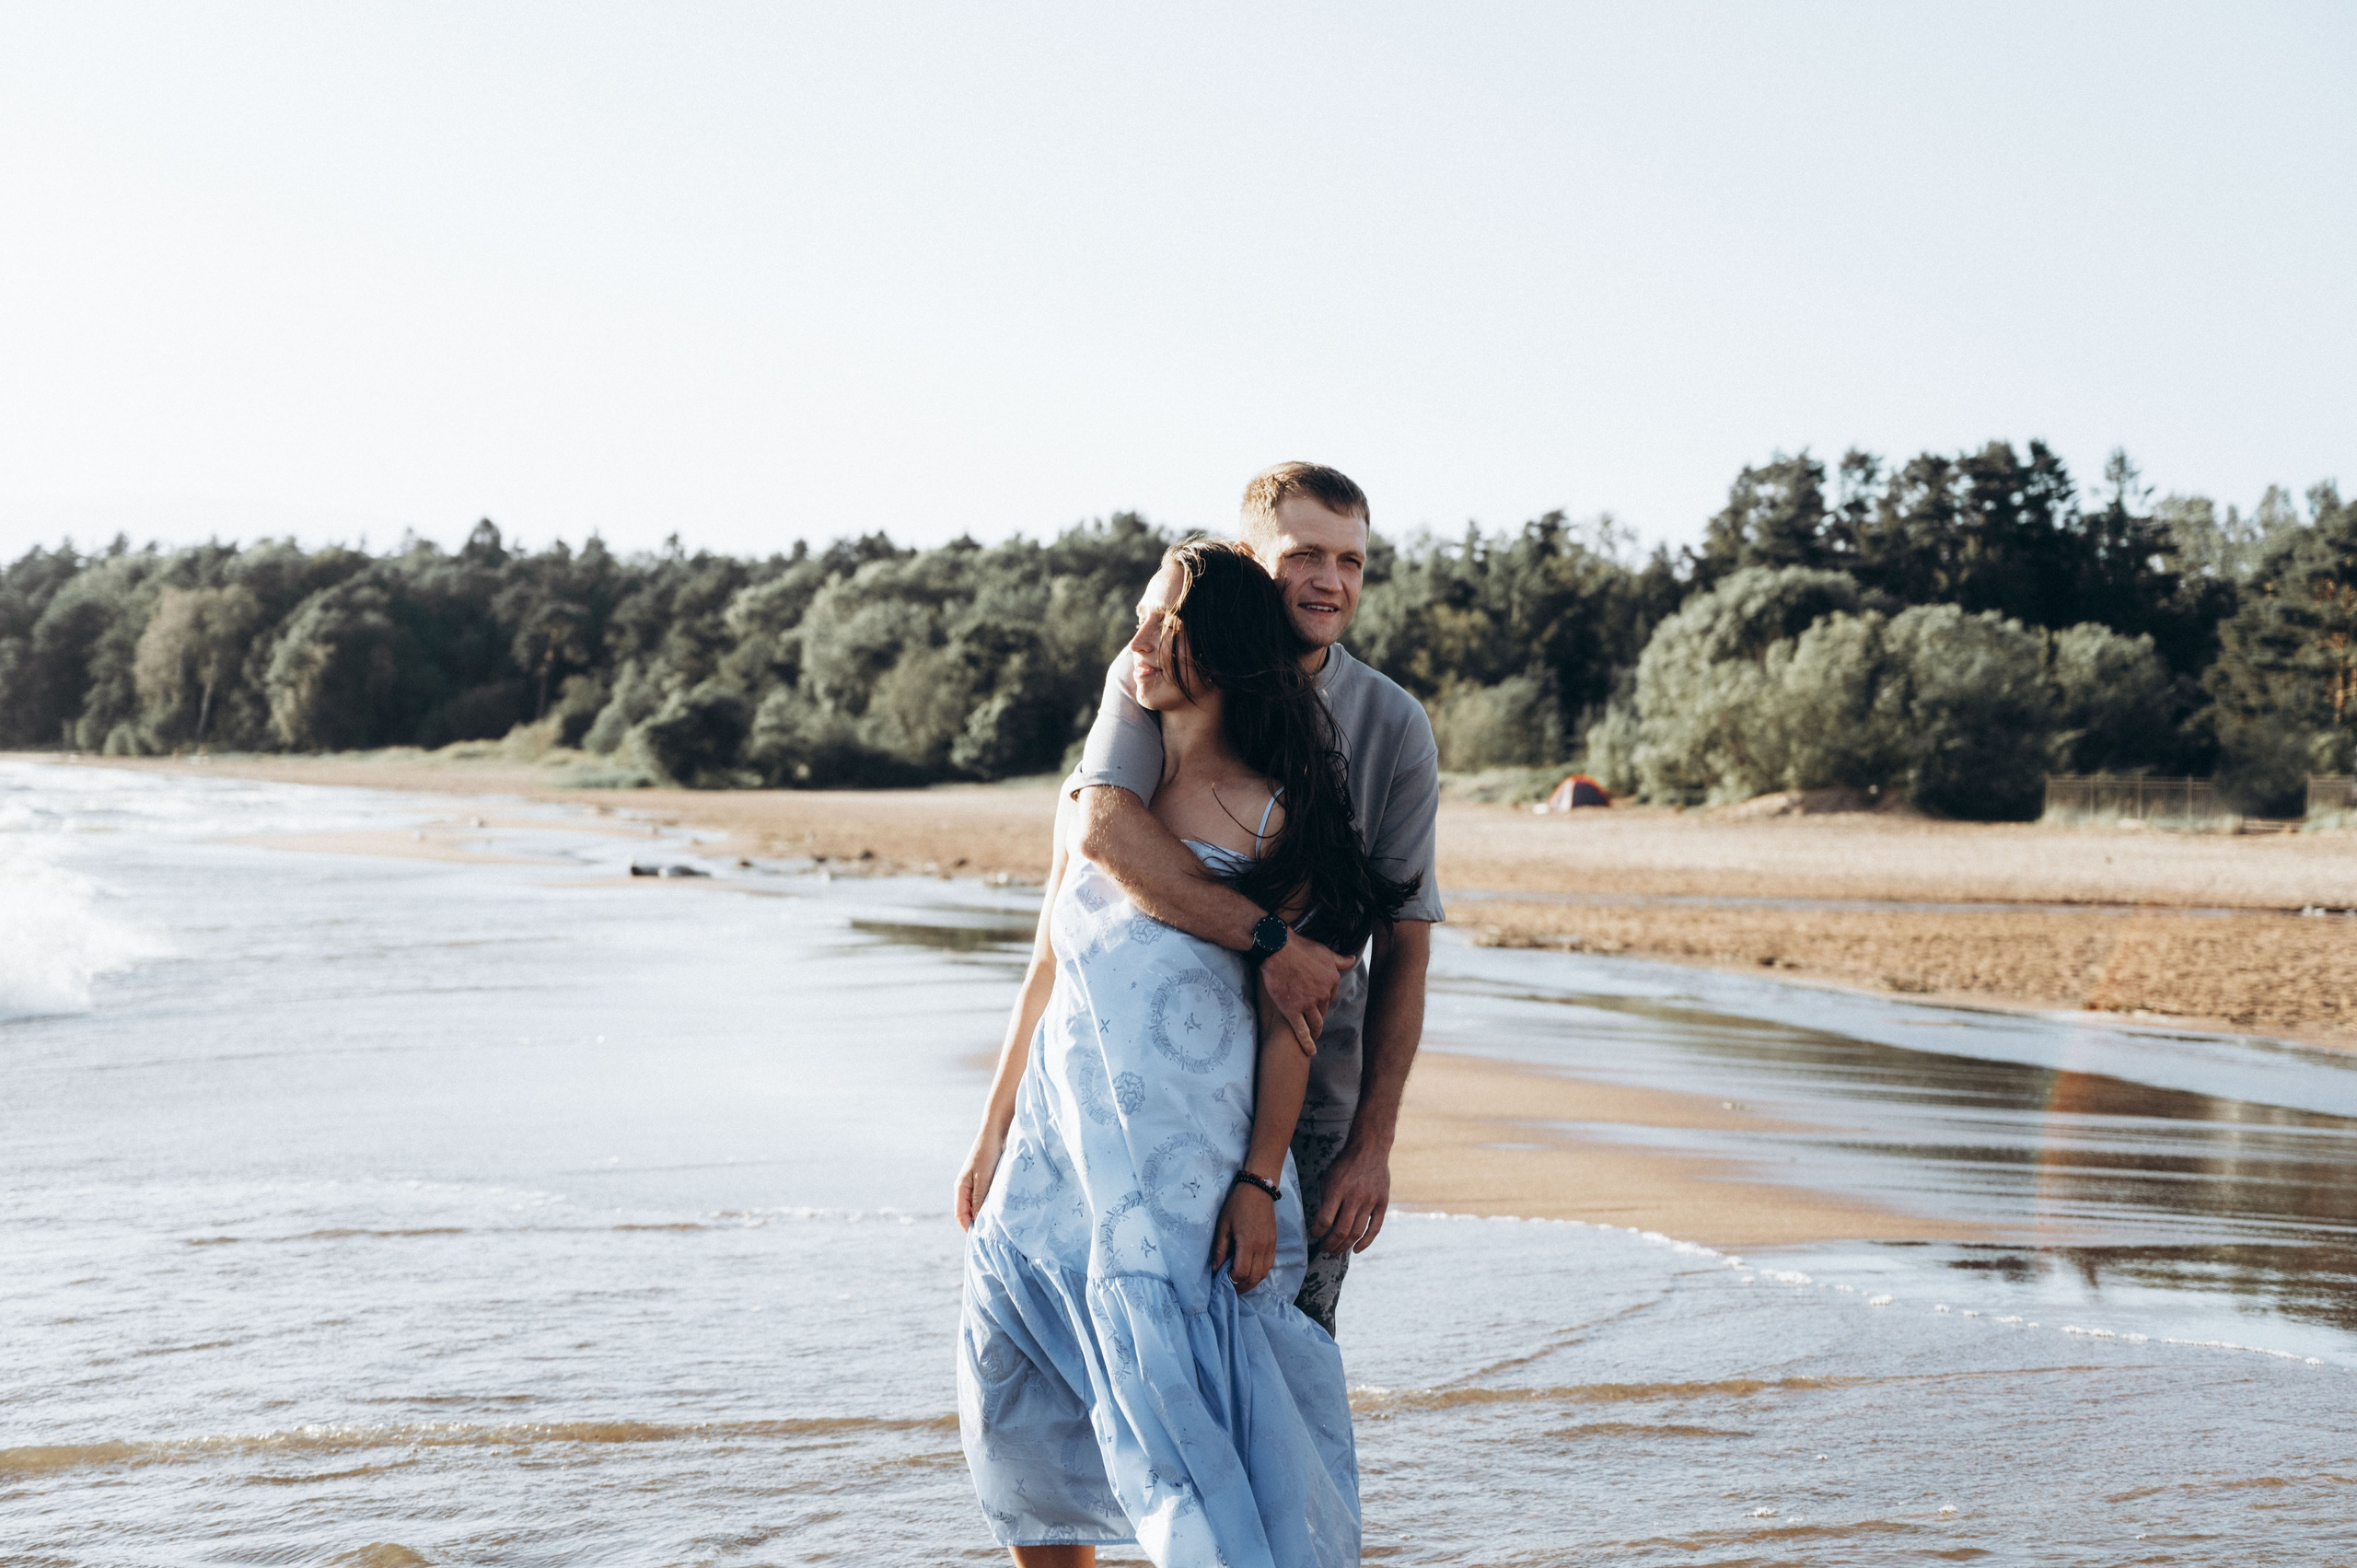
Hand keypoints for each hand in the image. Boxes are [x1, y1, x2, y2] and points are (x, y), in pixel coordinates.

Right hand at [953, 1128, 1004, 1231]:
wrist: (997, 1131)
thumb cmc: (987, 1153)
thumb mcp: (983, 1178)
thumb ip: (979, 1200)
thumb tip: (977, 1222)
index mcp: (961, 1188)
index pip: (960, 1216)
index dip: (970, 1228)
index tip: (983, 1238)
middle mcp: (967, 1188)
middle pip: (969, 1213)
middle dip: (979, 1223)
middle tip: (994, 1233)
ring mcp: (977, 1184)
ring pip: (980, 1207)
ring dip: (987, 1214)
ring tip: (1000, 1223)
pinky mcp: (988, 1180)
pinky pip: (988, 1198)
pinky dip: (993, 1205)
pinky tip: (1004, 1208)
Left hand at [1212, 1180, 1279, 1292]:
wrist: (1258, 1190)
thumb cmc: (1237, 1205)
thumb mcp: (1223, 1225)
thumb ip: (1220, 1248)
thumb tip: (1216, 1269)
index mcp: (1247, 1243)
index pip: (1241, 1272)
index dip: (1232, 1280)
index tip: (1223, 1280)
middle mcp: (1261, 1247)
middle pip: (1254, 1277)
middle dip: (1242, 1286)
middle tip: (1231, 1287)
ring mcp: (1270, 1246)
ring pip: (1264, 1274)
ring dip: (1252, 1282)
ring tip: (1241, 1283)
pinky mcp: (1274, 1243)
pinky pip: (1270, 1265)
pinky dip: (1261, 1273)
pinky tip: (1252, 1272)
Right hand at [1259, 931, 1352, 1055]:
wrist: (1277, 949)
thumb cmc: (1300, 947)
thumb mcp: (1324, 951)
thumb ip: (1339, 960)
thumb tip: (1352, 959)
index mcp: (1332, 980)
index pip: (1331, 995)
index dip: (1323, 998)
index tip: (1317, 999)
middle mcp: (1322, 994)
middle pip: (1323, 1009)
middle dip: (1318, 1011)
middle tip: (1310, 1013)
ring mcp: (1307, 1004)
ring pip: (1315, 1022)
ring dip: (1316, 1030)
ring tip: (1314, 1034)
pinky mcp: (1292, 1011)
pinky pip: (1302, 1031)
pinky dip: (1307, 1043)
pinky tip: (1310, 1052)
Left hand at [1310, 1139, 1390, 1256]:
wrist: (1370, 1149)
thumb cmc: (1345, 1164)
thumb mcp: (1329, 1177)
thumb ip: (1327, 1200)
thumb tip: (1322, 1224)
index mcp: (1337, 1189)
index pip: (1324, 1219)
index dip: (1317, 1232)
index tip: (1314, 1235)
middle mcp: (1355, 1196)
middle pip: (1341, 1230)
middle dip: (1330, 1244)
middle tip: (1325, 1249)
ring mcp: (1370, 1201)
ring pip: (1356, 1232)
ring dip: (1344, 1246)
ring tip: (1336, 1251)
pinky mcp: (1382, 1203)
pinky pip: (1374, 1228)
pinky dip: (1365, 1242)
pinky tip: (1357, 1250)